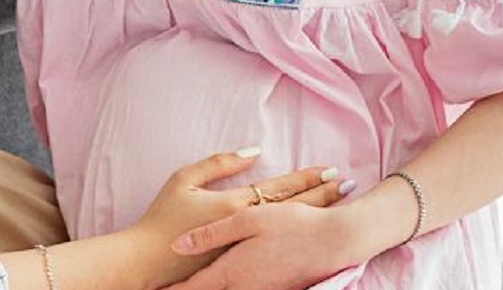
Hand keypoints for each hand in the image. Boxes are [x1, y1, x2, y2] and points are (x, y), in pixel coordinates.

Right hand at [127, 152, 351, 288]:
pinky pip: (277, 248)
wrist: (151, 262)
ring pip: (289, 229)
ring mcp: (246, 249)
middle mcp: (246, 228)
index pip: (279, 189)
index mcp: (234, 206)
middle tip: (343, 184)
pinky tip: (310, 232)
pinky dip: (297, 236)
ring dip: (314, 214)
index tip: (327, 169)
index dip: (305, 178)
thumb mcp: (184, 179)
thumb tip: (252, 151)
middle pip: (292, 209)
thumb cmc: (164, 218)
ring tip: (336, 203)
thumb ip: (219, 163)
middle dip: (320, 195)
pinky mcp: (242, 264)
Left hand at [166, 201, 360, 289]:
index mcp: (234, 270)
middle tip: (167, 287)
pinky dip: (231, 285)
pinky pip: (246, 288)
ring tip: (192, 282)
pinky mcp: (275, 288)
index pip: (196, 287)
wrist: (334, 241)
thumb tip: (179, 246)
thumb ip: (212, 234)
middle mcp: (245, 286)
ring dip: (213, 286)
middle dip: (192, 289)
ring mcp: (261, 289)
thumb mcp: (248, 220)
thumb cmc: (291, 226)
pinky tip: (229, 278)